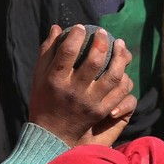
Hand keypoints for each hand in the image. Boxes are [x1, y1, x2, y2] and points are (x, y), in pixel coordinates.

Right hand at [26, 25, 137, 146]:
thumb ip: (47, 52)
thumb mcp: (39, 76)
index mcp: (55, 80)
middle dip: (102, 42)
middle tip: (103, 32)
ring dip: (119, 57)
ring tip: (120, 43)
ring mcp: (90, 103)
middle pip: (94, 62)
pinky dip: (124, 77)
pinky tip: (123, 66)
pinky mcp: (102, 112)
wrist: (52, 135)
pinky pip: (120, 92)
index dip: (76, 36)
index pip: (67, 53)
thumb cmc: (44, 100)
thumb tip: (58, 27)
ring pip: (113, 76)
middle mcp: (73, 91)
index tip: (81, 27)